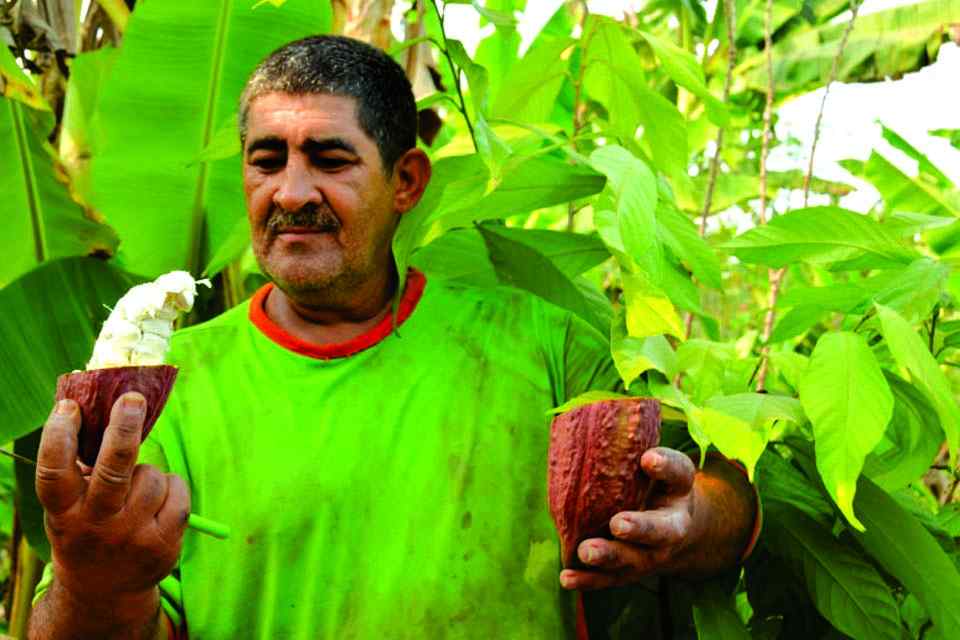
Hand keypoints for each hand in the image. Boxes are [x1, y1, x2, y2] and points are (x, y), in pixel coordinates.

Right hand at [35, 392, 189, 605]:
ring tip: (137, 492)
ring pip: (152, 476)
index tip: (68, 406)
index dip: (58, 436)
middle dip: (124, 429)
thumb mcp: (70, 506)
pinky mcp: (163, 544)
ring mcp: (131, 537)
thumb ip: (80, 469)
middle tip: (132, 399)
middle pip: (114, 469)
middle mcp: (95, 526)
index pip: (54, 471)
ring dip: (149, 473)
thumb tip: (100, 408)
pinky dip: (172, 486)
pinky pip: (177, 492)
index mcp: (64, 513)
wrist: (103, 591)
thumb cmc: (87, 528)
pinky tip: (158, 502)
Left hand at [559, 447, 699, 590]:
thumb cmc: (657, 486)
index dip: (665, 465)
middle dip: (639, 528)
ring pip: (633, 560)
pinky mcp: (630, 572)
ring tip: (587, 551)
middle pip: (659, 531)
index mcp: (679, 490)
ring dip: (609, 557)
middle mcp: (671, 527)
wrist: (678, 530)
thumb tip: (593, 423)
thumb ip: (635, 449)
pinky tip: (566, 578)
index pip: (678, 474)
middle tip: (618, 523)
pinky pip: (609, 579)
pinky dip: (588, 580)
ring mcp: (652, 554)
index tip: (648, 458)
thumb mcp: (658, 466)